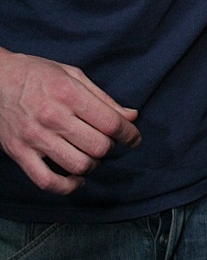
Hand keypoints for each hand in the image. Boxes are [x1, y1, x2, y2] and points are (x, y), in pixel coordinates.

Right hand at [0, 48, 139, 193]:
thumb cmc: (38, 74)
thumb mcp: (73, 75)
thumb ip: (103, 98)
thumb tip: (131, 116)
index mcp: (69, 93)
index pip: (110, 122)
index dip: (129, 133)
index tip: (134, 138)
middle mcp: (53, 116)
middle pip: (98, 146)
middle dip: (110, 148)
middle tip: (108, 142)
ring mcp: (35, 137)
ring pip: (78, 165)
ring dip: (92, 164)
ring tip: (91, 155)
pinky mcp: (20, 154)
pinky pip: (47, 182)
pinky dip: (67, 186)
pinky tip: (76, 178)